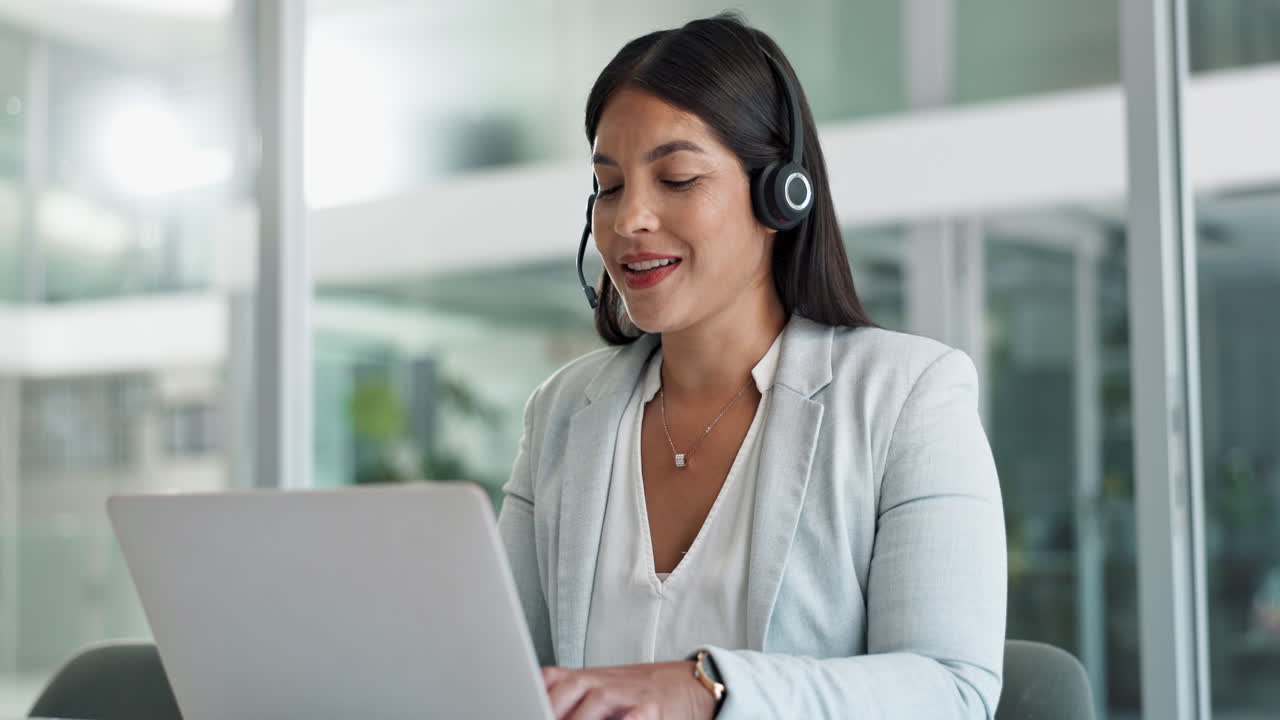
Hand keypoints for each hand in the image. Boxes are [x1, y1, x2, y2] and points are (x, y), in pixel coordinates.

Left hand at [542, 660, 716, 719]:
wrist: (689, 685)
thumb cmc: (636, 695)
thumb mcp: (601, 690)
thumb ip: (571, 699)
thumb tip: (537, 710)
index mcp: (586, 679)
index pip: (551, 678)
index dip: (535, 691)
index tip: (523, 704)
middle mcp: (604, 682)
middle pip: (571, 685)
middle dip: (552, 706)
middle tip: (537, 716)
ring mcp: (628, 693)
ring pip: (598, 700)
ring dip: (580, 718)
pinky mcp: (652, 708)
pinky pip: (635, 716)